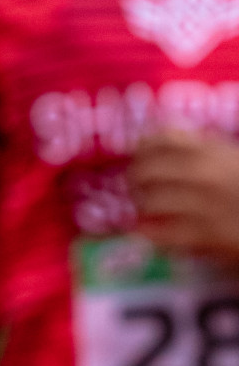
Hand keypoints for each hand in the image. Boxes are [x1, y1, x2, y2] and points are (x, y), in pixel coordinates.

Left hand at [129, 129, 238, 263]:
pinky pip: (162, 234)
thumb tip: (159, 130)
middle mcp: (208, 173)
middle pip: (147, 170)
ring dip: (142, 207)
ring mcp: (207, 204)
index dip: (143, 148)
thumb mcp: (232, 160)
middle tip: (137, 188)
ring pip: (151, 202)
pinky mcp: (208, 236)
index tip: (139, 157)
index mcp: (216, 150)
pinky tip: (151, 232)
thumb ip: (203, 147)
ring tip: (145, 212)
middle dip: (135, 180)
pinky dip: (150, 233)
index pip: (163, 138)